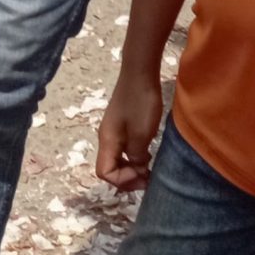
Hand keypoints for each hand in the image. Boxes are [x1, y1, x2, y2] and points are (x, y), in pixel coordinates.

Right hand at [96, 75, 162, 191]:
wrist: (140, 74)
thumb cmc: (140, 104)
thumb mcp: (141, 134)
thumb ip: (136, 156)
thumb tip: (136, 168)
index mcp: (107, 141)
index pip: (105, 173)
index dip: (123, 180)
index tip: (142, 173)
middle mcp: (107, 139)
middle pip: (110, 168)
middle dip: (128, 177)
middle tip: (149, 176)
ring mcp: (114, 132)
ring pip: (117, 159)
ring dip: (132, 168)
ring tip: (149, 167)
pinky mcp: (123, 126)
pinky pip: (124, 150)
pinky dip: (134, 157)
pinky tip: (148, 153)